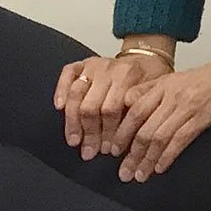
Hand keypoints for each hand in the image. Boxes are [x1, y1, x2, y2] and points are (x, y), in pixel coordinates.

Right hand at [56, 53, 170, 160]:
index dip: (108, 132)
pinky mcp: (83, 63)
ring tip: (75, 141)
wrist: (147, 58)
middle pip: (92, 106)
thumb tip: (128, 142)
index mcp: (128, 75)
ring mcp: (94, 65)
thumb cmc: (149, 79)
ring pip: (76, 94)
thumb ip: (140, 110)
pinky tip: (60, 107)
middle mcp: (109, 69)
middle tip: (90, 152)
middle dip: (90, 133)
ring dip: (73, 122)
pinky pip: (68, 74)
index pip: (112, 109)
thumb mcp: (151, 92)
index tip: (108, 150)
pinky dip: (61, 90)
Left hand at [112, 52, 210, 181]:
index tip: (113, 150)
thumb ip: (152, 89)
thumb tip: (127, 102)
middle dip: (131, 154)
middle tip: (123, 172)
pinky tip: (160, 168)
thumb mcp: (178, 78)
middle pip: (144, 128)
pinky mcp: (202, 116)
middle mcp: (173, 94)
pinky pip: (179, 140)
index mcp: (165, 84)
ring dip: (146, 160)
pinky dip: (167, 156)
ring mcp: (188, 105)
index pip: (134, 110)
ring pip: (159, 137)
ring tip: (139, 175)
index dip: (122, 132)